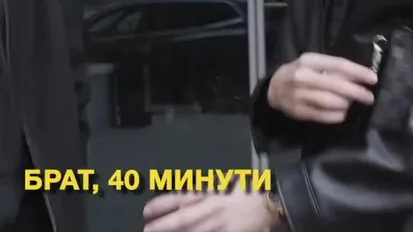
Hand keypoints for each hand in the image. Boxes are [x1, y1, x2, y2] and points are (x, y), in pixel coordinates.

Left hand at [143, 189, 278, 231]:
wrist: (266, 201)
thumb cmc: (241, 192)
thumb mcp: (217, 185)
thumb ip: (197, 193)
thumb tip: (179, 202)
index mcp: (206, 193)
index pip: (178, 199)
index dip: (160, 205)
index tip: (146, 212)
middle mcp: (209, 208)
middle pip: (182, 220)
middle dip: (162, 227)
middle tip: (147, 231)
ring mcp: (217, 224)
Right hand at [267, 52, 375, 123]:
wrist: (274, 88)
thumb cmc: (299, 72)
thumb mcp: (313, 64)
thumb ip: (333, 69)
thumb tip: (362, 76)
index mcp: (308, 60)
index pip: (338, 65)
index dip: (357, 72)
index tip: (373, 78)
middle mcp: (302, 77)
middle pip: (336, 85)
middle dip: (356, 91)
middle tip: (370, 97)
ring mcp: (299, 95)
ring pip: (331, 101)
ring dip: (346, 103)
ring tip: (351, 103)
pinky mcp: (299, 111)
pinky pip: (324, 115)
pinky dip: (337, 115)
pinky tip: (342, 112)